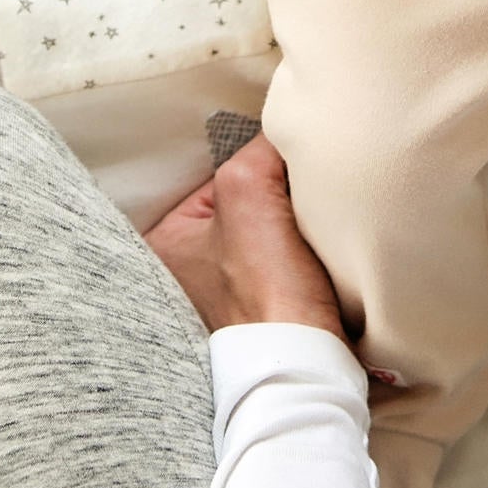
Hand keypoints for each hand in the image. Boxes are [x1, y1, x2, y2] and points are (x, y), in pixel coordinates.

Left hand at [143, 133, 346, 339]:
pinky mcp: (264, 309)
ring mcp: (227, 294)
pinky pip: (287, 254)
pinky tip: (322, 243)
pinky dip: (305, 244)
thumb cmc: (266, 286)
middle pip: (247, 199)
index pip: (221, 170)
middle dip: (276, 190)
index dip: (260, 160)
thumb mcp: (248, 186)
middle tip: (306, 189)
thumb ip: (261, 143)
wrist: (306, 361)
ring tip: (318, 217)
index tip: (291, 164)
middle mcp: (186, 270)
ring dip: (295, 217)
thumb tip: (288, 125)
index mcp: (165, 241)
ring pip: (270, 225)